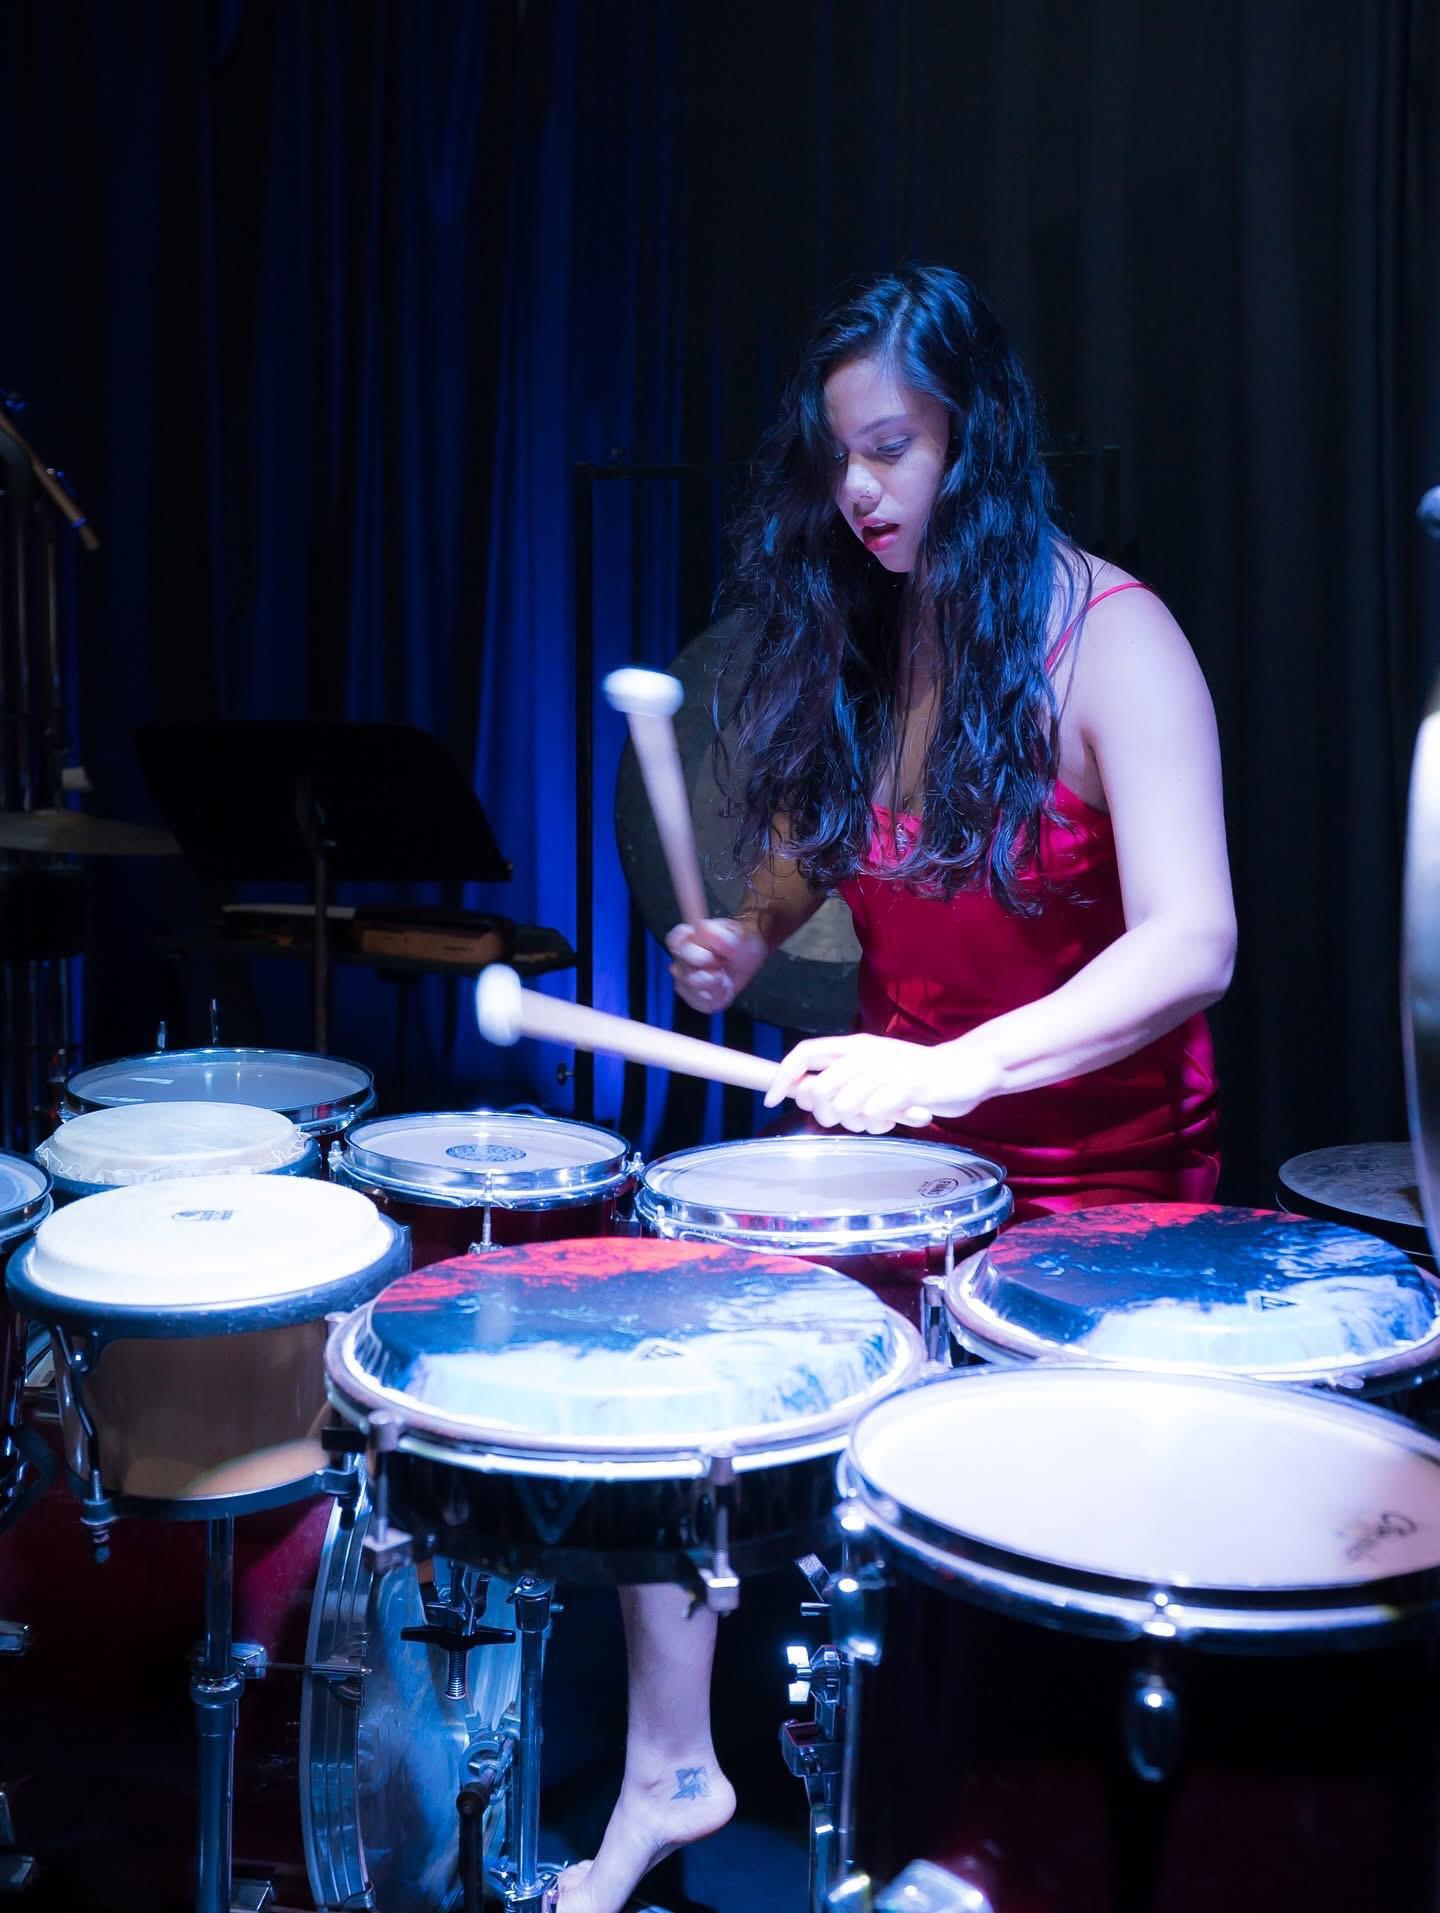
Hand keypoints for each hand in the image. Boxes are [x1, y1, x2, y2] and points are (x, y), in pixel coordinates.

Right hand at [665, 917, 768, 1014]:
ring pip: (693, 989)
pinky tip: (724, 988)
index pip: (674, 944)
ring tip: (725, 976)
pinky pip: (703, 1004)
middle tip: (723, 965)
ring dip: (715, 985)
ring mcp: (683, 980)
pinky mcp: (693, 997)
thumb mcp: (735, 935)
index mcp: (684, 938)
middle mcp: (679, 959)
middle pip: (685, 973)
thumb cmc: (739, 941)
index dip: (693, 953)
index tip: (711, 955)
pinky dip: (718, 997)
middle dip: (709, 972)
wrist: (747, 956)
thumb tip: (701, 927)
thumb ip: (716, 934)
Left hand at [763, 1032, 1001, 1134]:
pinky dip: (879, 1125)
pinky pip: (873, 1115)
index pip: (804, 1053)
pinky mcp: (906, 1088)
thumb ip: (840, 1078)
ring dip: (856, 1123)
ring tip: (878, 1118)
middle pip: (818, 1090)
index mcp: (854, 1045)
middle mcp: (865, 1053)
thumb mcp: (873, 1068)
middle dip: (823, 1114)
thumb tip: (801, 1092)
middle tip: (847, 1119)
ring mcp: (886, 1070)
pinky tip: (894, 1119)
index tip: (771, 1100)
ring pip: (843, 1108)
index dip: (783, 1077)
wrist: (966, 1069)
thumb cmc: (915, 1074)